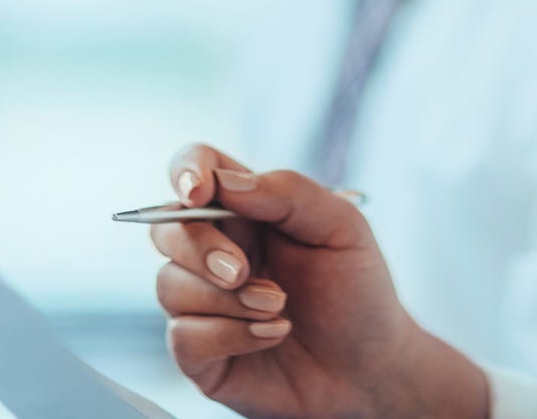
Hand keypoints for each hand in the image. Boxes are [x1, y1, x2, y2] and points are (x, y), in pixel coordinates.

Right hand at [150, 144, 488, 418]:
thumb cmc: (357, 291)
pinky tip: (271, 335)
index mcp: (247, 211)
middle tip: (241, 271)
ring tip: (279, 308)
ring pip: (170, 285)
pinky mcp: (201, 353)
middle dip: (199, 247)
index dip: (186, 171)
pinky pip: (184, 336)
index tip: (198, 191)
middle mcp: (217, 251)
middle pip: (167, 229)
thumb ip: (287, 192)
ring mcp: (204, 302)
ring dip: (228, 300)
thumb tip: (226, 182)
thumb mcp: (341, 227)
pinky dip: (230, 335)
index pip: (196, 170)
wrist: (369, 366)